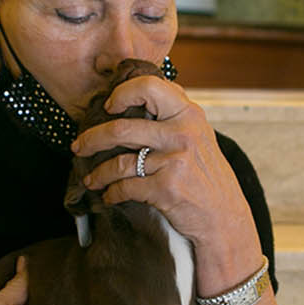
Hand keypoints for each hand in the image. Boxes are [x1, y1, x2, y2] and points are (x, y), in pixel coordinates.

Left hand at [71, 75, 263, 294]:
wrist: (224, 218)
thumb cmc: (207, 177)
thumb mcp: (198, 137)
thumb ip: (172, 117)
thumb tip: (133, 97)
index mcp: (188, 114)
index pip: (149, 87)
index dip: (122, 93)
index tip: (108, 106)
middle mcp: (181, 133)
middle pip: (121, 128)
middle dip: (92, 139)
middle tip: (79, 146)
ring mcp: (174, 161)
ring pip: (118, 162)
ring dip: (98, 173)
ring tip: (90, 179)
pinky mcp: (166, 188)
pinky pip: (125, 188)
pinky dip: (112, 194)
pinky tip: (110, 196)